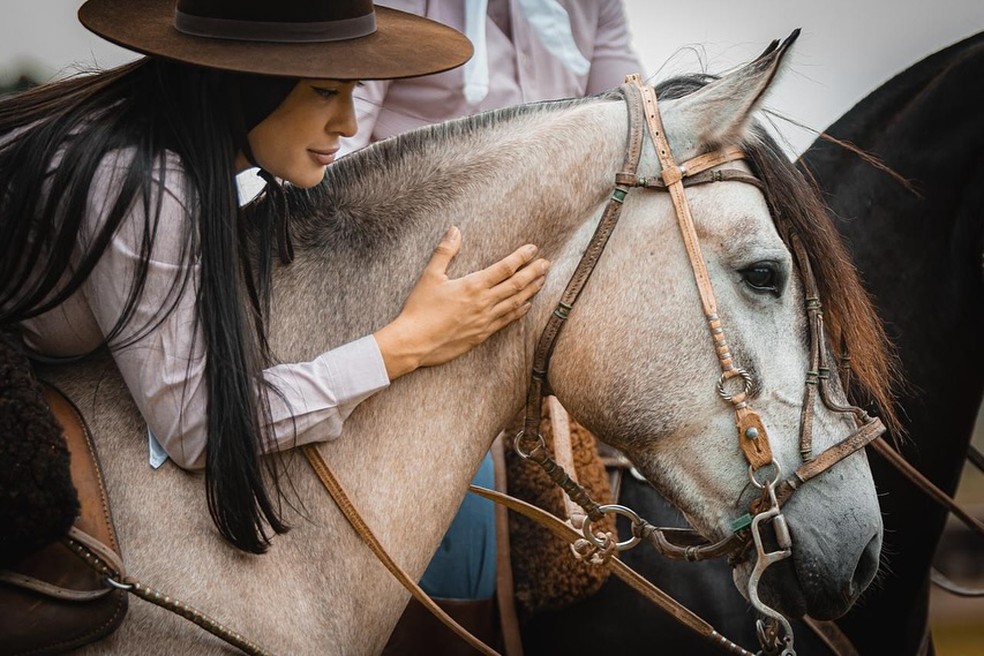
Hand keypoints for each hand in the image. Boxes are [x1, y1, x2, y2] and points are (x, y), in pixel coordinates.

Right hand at [374, 225, 548, 379]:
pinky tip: (527, 306)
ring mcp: (485, 320)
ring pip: (515, 303)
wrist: (414, 343)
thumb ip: (445, 252)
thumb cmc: (419, 309)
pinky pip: (506, 322)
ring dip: (530, 291)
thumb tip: (454, 230)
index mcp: (473, 285)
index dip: (521, 257)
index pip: (504, 267)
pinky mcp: (482, 335)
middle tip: (546, 264)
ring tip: (542, 281)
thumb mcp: (430, 276)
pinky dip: (519, 313)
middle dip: (533, 272)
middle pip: (516, 284)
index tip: (533, 249)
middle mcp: (484, 302)